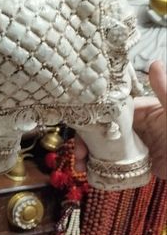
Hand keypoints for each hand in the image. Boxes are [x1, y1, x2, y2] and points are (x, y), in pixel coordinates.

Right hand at [75, 61, 166, 179]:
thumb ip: (164, 90)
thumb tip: (153, 63)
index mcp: (142, 111)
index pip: (110, 111)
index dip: (93, 118)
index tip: (80, 127)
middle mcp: (135, 127)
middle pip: (101, 130)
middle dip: (85, 140)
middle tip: (77, 153)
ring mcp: (134, 146)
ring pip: (103, 148)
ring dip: (88, 155)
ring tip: (79, 165)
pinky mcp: (136, 165)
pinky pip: (112, 165)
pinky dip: (98, 168)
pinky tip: (88, 172)